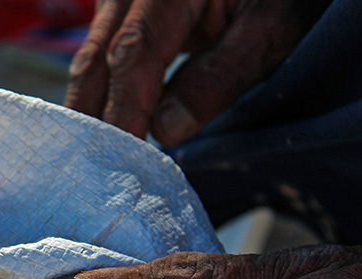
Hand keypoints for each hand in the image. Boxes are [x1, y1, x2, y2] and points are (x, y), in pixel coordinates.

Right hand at [66, 0, 330, 143]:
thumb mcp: (270, 27)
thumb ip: (223, 74)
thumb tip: (166, 130)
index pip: (133, 55)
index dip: (123, 111)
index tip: (120, 161)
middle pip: (97, 60)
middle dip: (93, 120)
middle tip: (93, 178)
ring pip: (91, 61)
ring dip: (91, 112)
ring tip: (94, 163)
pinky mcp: (122, 13)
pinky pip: (100, 58)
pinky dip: (103, 96)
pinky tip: (108, 132)